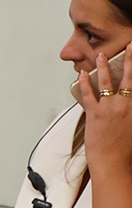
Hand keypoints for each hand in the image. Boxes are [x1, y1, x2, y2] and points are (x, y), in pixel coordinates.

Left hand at [81, 52, 131, 176]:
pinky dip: (84, 83)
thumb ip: (130, 111)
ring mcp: (109, 108)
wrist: (112, 161)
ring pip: (106, 82)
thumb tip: (127, 103)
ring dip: (103, 67)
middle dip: (129, 60)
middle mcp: (125, 104)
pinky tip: (81, 74)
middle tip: (129, 47)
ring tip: (100, 56)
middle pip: (128, 77)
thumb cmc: (124, 148)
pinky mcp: (94, 114)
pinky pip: (88, 94)